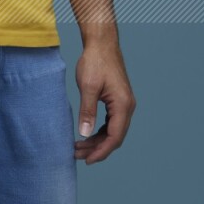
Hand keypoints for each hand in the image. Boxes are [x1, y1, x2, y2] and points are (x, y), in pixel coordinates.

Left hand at [74, 40, 135, 164]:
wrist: (101, 43)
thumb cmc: (95, 61)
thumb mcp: (88, 87)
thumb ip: (87, 111)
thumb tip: (84, 134)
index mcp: (123, 105)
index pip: (115, 137)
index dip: (101, 151)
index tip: (87, 160)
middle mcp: (127, 106)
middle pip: (115, 136)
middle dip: (96, 148)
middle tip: (76, 154)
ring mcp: (124, 103)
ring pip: (112, 130)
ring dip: (97, 140)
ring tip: (78, 146)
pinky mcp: (117, 100)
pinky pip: (111, 122)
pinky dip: (99, 130)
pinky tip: (87, 134)